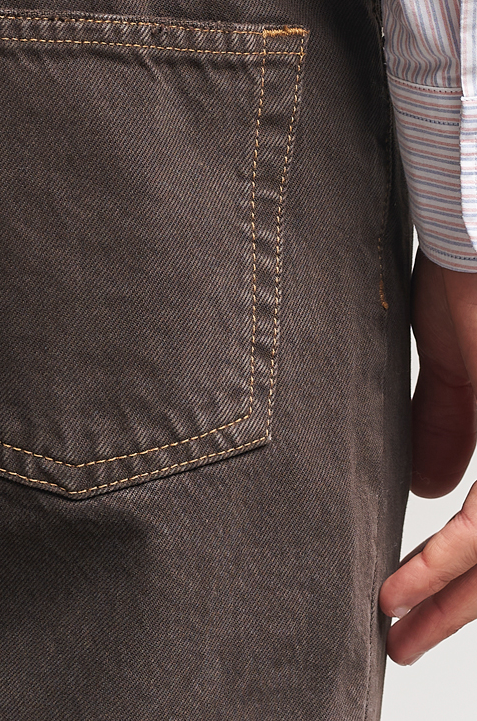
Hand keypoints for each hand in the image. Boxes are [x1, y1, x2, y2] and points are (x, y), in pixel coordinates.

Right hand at [380, 249, 476, 663]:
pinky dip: (449, 554)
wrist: (475, 224)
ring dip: (447, 595)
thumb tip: (426, 488)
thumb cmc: (466, 272)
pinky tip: (413, 583)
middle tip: (401, 639)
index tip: (403, 598)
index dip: (452, 570)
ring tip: (396, 628)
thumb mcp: (453, 359)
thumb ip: (444, 422)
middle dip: (452, 602)